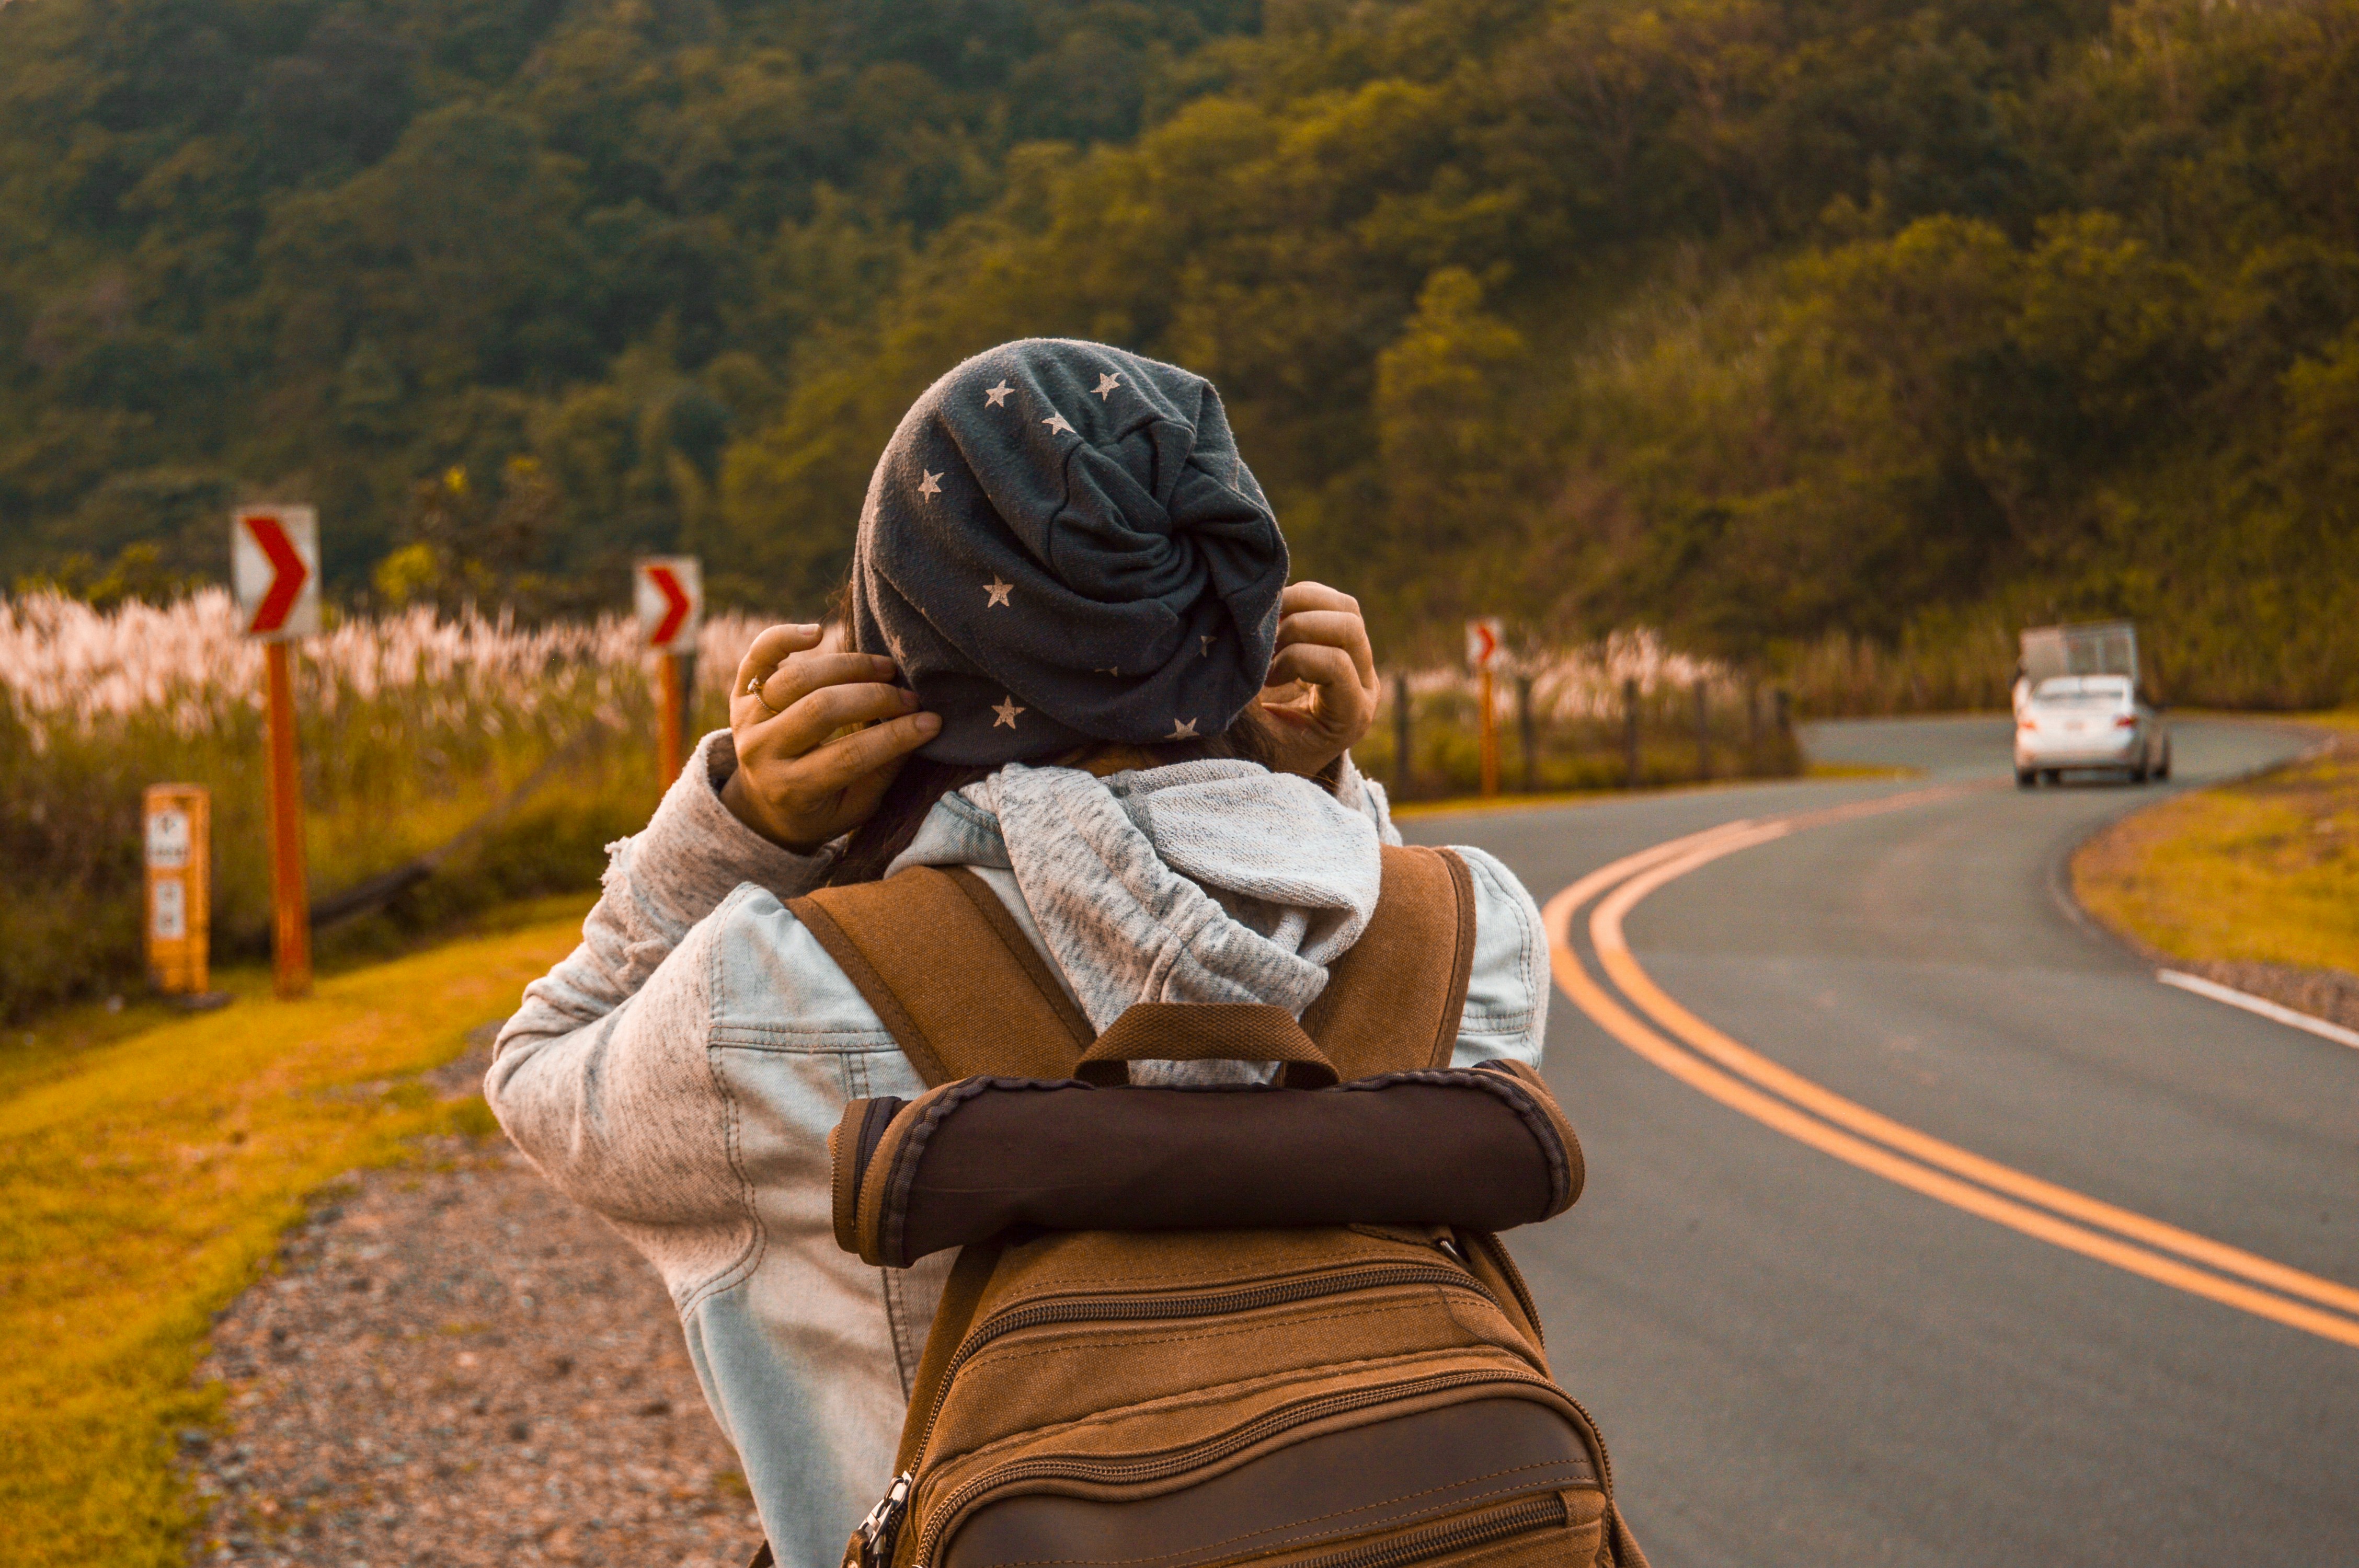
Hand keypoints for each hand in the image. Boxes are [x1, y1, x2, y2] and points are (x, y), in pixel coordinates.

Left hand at [720, 623, 940, 852]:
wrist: (761, 805)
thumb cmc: (820, 807)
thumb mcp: (853, 808)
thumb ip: (881, 773)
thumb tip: (919, 727)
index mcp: (791, 789)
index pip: (848, 756)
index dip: (895, 736)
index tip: (931, 722)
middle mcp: (762, 752)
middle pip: (820, 709)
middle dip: (875, 698)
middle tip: (909, 697)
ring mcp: (747, 720)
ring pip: (796, 678)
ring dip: (847, 667)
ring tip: (885, 669)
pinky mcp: (740, 694)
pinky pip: (758, 656)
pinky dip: (784, 637)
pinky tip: (818, 633)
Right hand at [1257, 582, 1378, 778]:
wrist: (1272, 752)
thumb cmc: (1258, 748)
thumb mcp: (1250, 729)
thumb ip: (1244, 690)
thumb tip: (1226, 638)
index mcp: (1351, 715)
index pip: (1336, 664)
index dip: (1295, 660)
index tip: (1265, 681)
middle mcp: (1365, 683)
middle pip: (1349, 626)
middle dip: (1298, 626)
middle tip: (1265, 647)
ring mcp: (1357, 658)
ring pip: (1344, 606)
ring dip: (1298, 605)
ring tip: (1265, 628)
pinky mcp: (1339, 639)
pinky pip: (1327, 600)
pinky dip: (1294, 600)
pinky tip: (1270, 622)